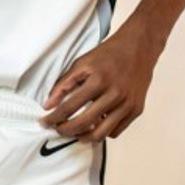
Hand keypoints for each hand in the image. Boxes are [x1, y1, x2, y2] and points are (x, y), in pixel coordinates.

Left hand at [39, 23, 160, 142]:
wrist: (139, 47)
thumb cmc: (109, 54)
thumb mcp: (83, 63)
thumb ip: (64, 83)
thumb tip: (49, 105)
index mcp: (99, 80)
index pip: (70, 107)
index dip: (54, 118)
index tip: (45, 122)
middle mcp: (114, 94)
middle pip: (83, 123)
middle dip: (66, 130)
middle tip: (58, 129)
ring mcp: (127, 104)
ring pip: (101, 134)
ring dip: (83, 137)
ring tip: (75, 132)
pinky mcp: (136, 110)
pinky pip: (115, 131)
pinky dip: (103, 131)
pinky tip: (95, 124)